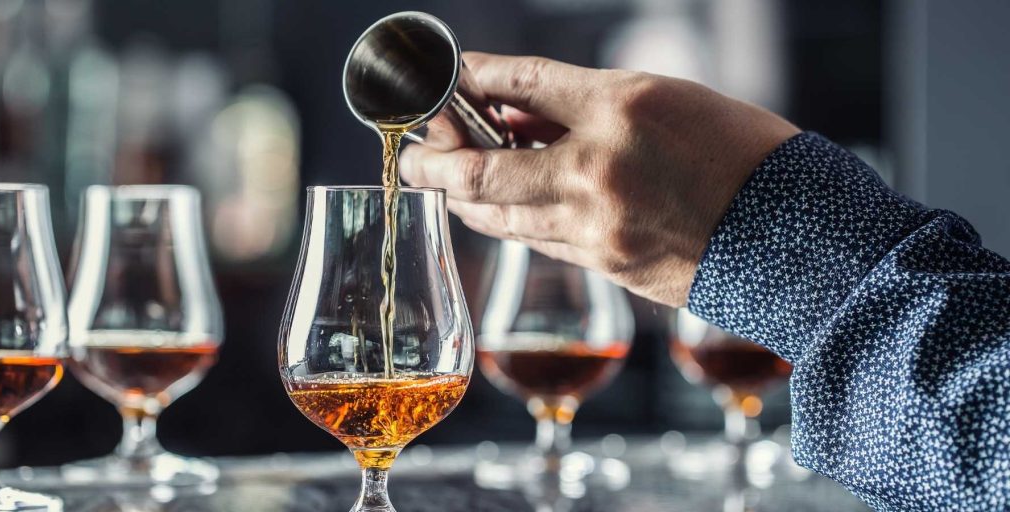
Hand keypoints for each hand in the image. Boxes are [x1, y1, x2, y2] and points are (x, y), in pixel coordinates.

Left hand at [399, 52, 798, 305]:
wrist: (802, 236)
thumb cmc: (746, 156)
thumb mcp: (669, 102)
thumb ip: (588, 106)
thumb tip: (520, 112)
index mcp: (622, 110)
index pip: (526, 84)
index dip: (476, 78)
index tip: (449, 79)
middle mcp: (598, 169)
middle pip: (484, 168)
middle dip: (436, 161)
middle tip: (412, 155)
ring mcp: (597, 227)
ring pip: (502, 217)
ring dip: (464, 198)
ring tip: (444, 183)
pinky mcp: (605, 266)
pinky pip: (537, 242)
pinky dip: (508, 223)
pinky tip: (496, 212)